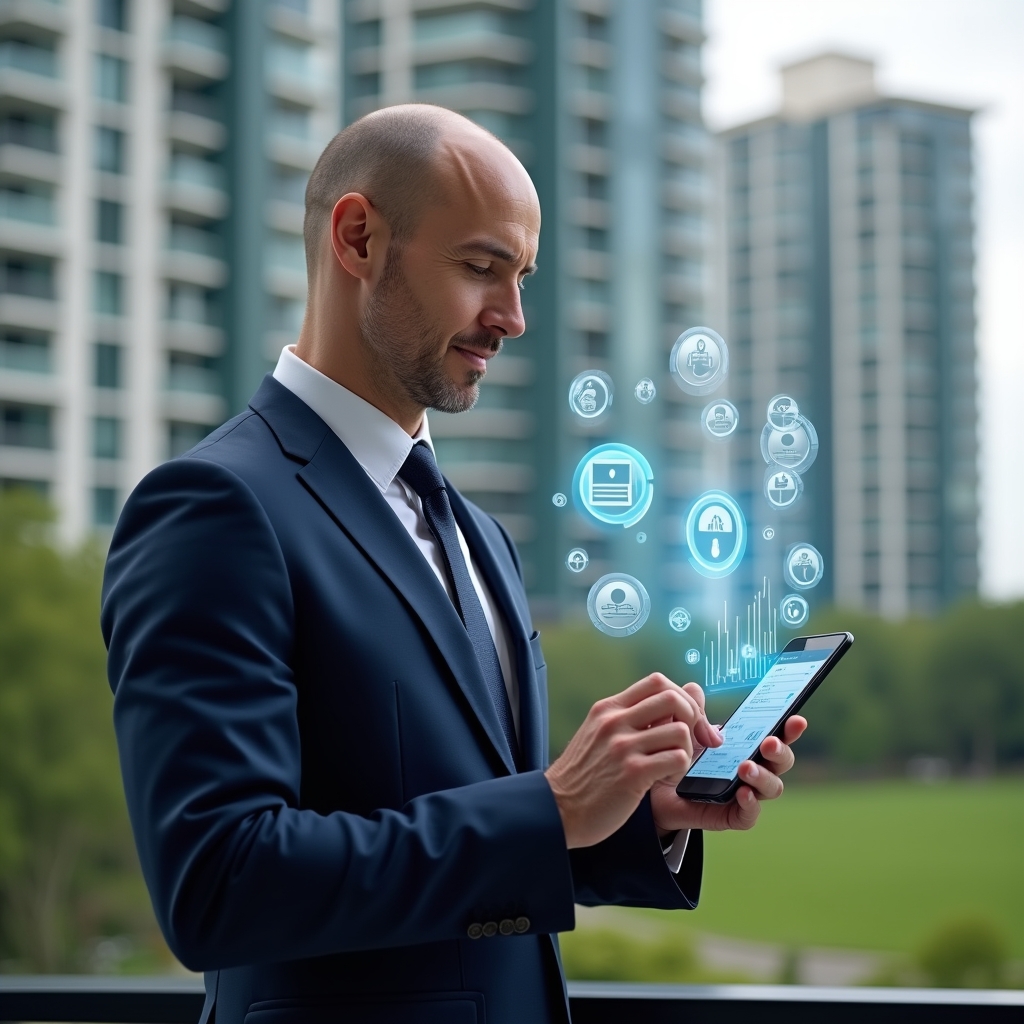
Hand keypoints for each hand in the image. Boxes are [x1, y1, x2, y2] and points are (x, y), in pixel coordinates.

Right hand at [545, 674, 720, 848]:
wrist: (556, 808)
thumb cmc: (582, 775)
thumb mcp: (597, 734)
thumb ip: (629, 718)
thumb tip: (669, 703)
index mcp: (608, 709)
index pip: (657, 682)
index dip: (682, 696)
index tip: (689, 718)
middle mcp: (615, 721)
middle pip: (673, 698)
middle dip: (693, 718)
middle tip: (693, 739)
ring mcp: (623, 746)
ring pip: (680, 730)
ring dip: (687, 749)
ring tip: (672, 764)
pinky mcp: (633, 773)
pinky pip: (677, 758)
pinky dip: (680, 769)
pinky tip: (665, 779)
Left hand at [650, 707, 806, 833]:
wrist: (658, 783)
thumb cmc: (680, 752)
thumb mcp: (685, 726)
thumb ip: (692, 706)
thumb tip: (695, 688)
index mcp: (750, 744)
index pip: (778, 734)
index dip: (790, 728)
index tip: (796, 720)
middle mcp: (755, 768)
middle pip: (782, 761)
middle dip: (780, 751)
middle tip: (768, 743)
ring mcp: (747, 793)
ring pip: (772, 788)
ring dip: (763, 776)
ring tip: (745, 767)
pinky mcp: (733, 815)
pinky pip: (749, 814)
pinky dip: (750, 803)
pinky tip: (742, 792)